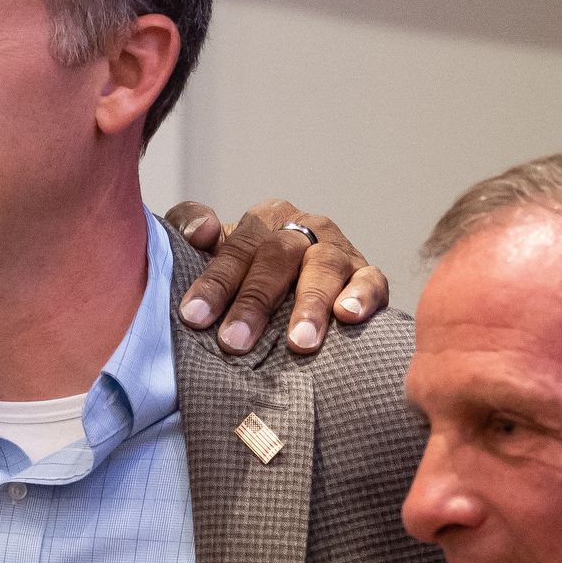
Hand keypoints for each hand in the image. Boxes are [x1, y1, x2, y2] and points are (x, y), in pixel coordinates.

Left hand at [165, 198, 388, 354]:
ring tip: (298, 342)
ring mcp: (338, 250)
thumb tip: (203, 231)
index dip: (214, 284)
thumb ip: (189, 224)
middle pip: (277, 259)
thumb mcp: (206, 245)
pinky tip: (348, 315)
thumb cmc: (240, 273)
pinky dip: (363, 295)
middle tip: (235, 342)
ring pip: (324, 269)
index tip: (194, 316)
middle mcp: (303, 229)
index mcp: (263, 220)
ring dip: (310, 305)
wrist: (288, 289)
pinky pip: (372, 280)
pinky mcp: (367, 274)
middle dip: (255, 302)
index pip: (235, 250)